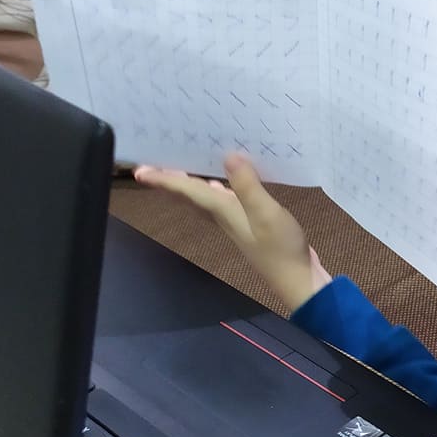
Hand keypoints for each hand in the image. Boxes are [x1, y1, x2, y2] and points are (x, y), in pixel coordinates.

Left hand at [133, 154, 330, 312]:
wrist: (297, 280)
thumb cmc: (281, 249)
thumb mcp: (267, 214)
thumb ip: (247, 186)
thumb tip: (228, 156)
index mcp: (223, 211)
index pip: (188, 190)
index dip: (164, 179)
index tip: (139, 170)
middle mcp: (224, 215)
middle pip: (189, 194)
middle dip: (170, 179)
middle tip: (152, 162)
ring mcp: (236, 220)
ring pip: (203, 197)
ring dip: (190, 181)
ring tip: (180, 164)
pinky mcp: (249, 222)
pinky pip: (222, 199)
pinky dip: (216, 187)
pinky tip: (219, 182)